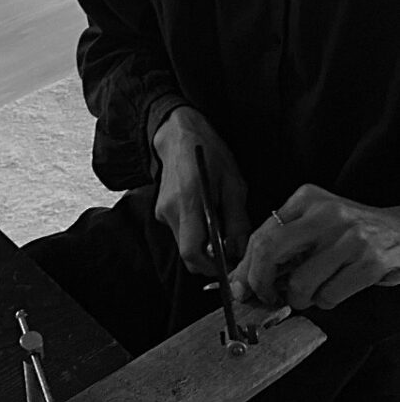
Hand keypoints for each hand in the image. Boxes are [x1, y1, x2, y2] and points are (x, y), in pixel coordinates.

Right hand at [152, 106, 249, 274]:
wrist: (179, 135)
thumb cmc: (210, 154)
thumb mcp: (234, 184)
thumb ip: (237, 220)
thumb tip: (241, 251)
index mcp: (189, 202)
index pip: (192, 252)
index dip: (211, 266)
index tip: (230, 265)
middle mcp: (170, 211)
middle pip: (188, 253)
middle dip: (211, 257)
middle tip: (231, 247)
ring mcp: (162, 212)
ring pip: (185, 244)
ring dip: (204, 244)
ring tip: (221, 225)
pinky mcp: (161, 211)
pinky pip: (181, 232)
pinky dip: (196, 233)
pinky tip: (208, 216)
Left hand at [229, 183, 399, 309]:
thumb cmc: (353, 231)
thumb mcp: (316, 222)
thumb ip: (284, 242)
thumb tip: (246, 278)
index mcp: (307, 199)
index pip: (261, 233)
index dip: (245, 266)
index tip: (240, 286)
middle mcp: (326, 214)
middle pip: (270, 250)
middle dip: (260, 282)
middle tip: (266, 296)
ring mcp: (350, 237)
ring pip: (300, 282)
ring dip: (299, 299)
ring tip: (309, 293)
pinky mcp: (370, 261)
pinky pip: (329, 296)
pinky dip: (325, 302)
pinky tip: (333, 290)